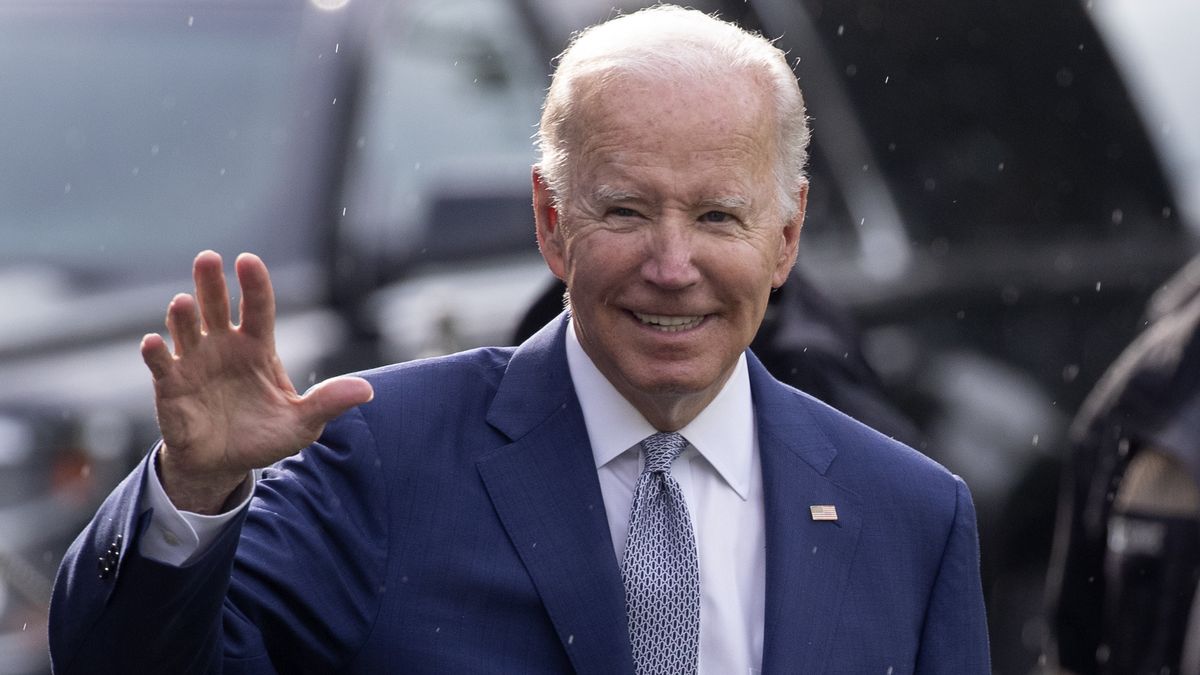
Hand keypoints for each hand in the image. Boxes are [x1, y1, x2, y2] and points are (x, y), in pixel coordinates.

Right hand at [141, 251, 373, 513]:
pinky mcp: (171, 387)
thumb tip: (367, 392)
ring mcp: (194, 363)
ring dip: (183, 316)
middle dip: (210, 282)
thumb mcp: (302, 423)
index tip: (248, 260)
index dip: (254, 284)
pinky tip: (152, 343)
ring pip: (186, 331)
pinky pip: (161, 366)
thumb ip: (328, 404)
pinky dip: (155, 354)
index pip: (257, 308)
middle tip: (208, 258)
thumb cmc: (264, 436)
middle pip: (216, 307)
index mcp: (257, 347)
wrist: (224, 465)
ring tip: (183, 302)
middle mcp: (223, 347)